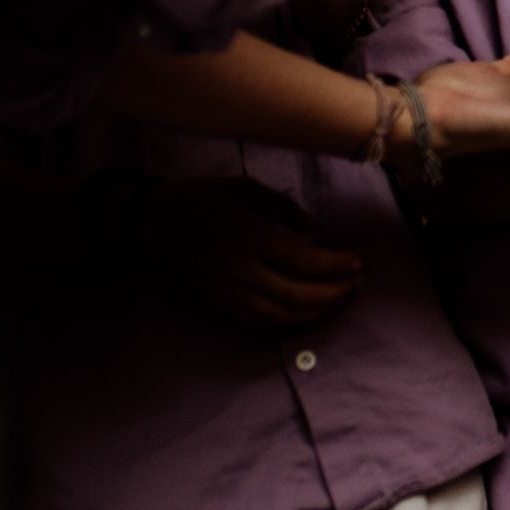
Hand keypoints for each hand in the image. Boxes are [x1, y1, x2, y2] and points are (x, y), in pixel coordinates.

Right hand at [136, 176, 363, 327]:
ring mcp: (230, 293)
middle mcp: (242, 271)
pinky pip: (261, 321)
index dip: (335, 267)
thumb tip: (312, 229)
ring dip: (316, 311)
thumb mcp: (242, 188)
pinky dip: (289, 320)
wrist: (151, 225)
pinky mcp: (220, 305)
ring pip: (282, 314)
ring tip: (340, 300)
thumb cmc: (200, 199)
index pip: (303, 262)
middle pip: (298, 294)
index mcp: (251, 238)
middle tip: (357, 284)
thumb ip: (281, 207)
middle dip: (334, 293)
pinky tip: (305, 312)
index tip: (358, 263)